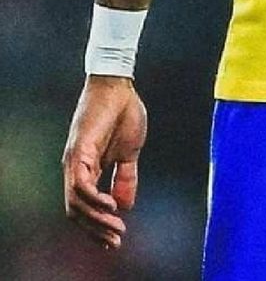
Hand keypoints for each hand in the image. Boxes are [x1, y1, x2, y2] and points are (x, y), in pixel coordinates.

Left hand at [62, 75, 146, 249]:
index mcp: (86, 169)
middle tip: (116, 240)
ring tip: (116, 227)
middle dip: (96, 230)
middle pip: (76, 211)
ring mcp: (75, 160)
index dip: (97, 226)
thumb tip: (125, 206)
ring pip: (76, 203)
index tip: (115, 239)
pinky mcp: (79, 150)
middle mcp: (75, 168)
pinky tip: (111, 205)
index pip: (84, 208)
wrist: (119, 85)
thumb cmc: (124, 113)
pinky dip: (94, 199)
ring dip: (96, 220)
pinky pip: (81, 185)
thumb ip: (125, 177)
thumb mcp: (129, 152)